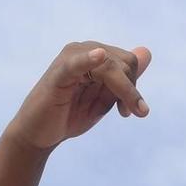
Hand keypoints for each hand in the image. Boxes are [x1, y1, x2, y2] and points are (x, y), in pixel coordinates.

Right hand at [5, 41, 151, 152]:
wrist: (39, 134)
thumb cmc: (69, 116)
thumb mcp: (103, 99)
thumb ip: (124, 79)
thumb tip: (146, 52)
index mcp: (94, 55)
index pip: (128, 61)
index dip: (134, 86)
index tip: (131, 111)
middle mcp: (83, 50)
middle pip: (124, 62)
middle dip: (130, 90)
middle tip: (125, 113)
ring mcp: (70, 58)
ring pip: (110, 67)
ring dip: (124, 90)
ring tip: (126, 112)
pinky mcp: (59, 73)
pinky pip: (76, 64)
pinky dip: (88, 60)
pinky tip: (99, 56)